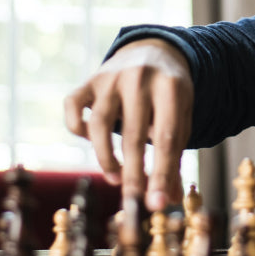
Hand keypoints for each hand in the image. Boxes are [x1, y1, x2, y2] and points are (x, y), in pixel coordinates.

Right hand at [64, 38, 191, 210]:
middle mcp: (139, 78)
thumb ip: (175, 157)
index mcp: (171, 86)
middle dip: (133, 174)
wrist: (152, 51)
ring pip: (99, 123)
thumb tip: (169, 198)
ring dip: (106, 157)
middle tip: (133, 201)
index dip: (161, 174)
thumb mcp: (181, 118)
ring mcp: (111, 77)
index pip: (167, 138)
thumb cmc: (169, 95)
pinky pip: (72, 106)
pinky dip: (78, 128)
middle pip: (133, 134)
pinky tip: (92, 143)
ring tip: (116, 178)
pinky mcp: (89, 80)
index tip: (157, 204)